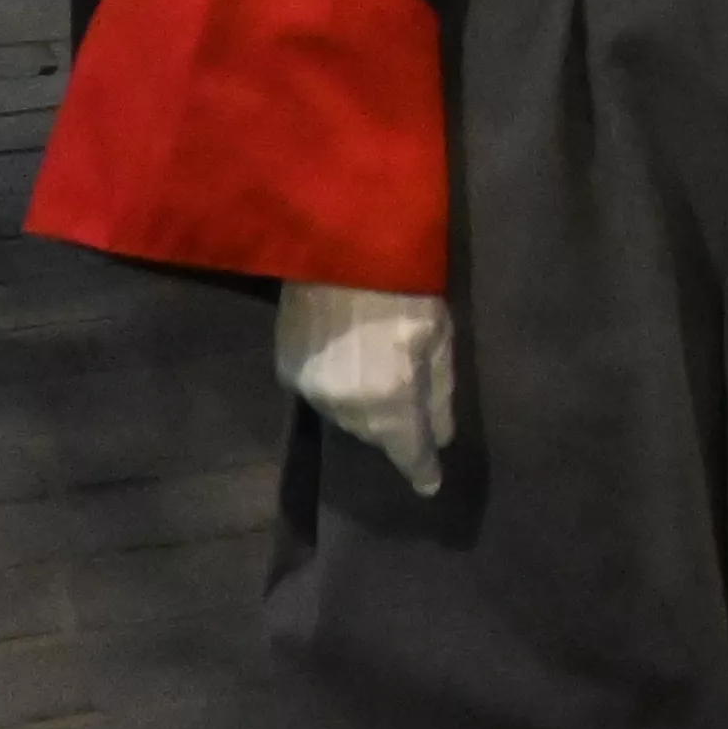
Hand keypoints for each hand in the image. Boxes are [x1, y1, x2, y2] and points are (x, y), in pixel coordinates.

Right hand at [274, 281, 457, 495]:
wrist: (335, 243)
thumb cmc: (404, 283)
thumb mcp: (439, 333)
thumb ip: (440, 389)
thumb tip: (440, 433)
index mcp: (391, 397)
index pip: (408, 450)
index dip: (421, 469)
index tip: (431, 485)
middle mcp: (346, 405)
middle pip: (375, 434)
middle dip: (395, 430)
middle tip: (411, 419)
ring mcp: (311, 389)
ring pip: (346, 418)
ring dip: (366, 412)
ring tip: (381, 389)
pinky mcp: (287, 369)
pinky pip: (321, 396)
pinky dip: (340, 391)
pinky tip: (351, 369)